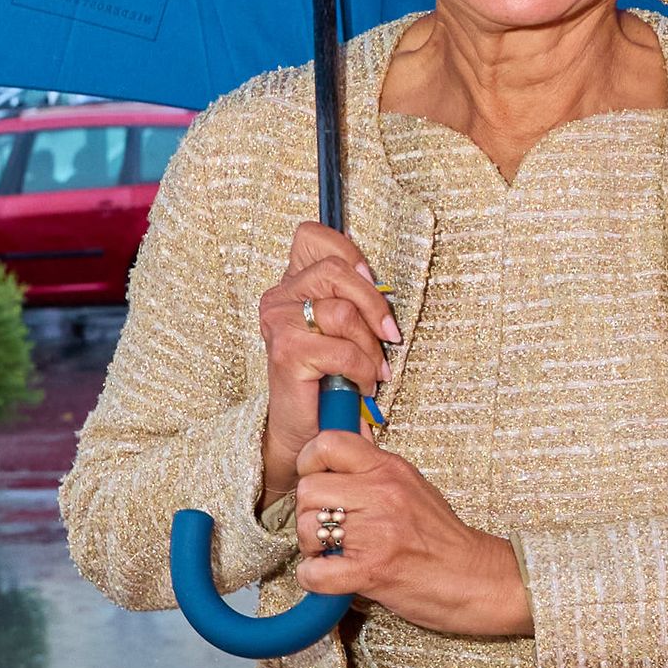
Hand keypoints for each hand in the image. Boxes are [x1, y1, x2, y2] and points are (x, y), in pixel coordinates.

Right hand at [258, 222, 397, 505]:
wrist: (305, 431)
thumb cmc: (330, 379)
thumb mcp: (344, 329)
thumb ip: (351, 296)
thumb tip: (377, 280)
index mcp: (291, 284)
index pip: (312, 236)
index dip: (348, 252)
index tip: (371, 283)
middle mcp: (278, 298)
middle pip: (336, 270)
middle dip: (373, 305)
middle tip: (388, 336)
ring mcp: (278, 323)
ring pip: (343, 312)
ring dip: (369, 347)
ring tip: (371, 369)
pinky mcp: (288, 352)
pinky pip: (342, 349)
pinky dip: (362, 370)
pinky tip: (361, 384)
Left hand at [291, 426, 531, 637]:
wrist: (477, 579)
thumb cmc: (444, 540)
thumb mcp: (413, 487)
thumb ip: (376, 469)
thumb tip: (347, 439)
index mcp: (390, 470)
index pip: (328, 443)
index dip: (310, 463)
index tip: (317, 482)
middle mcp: (382, 494)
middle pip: (308, 490)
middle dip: (308, 514)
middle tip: (326, 529)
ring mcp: (376, 532)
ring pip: (305, 529)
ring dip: (311, 548)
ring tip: (334, 554)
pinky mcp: (372, 571)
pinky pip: (314, 572)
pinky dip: (315, 579)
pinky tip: (332, 577)